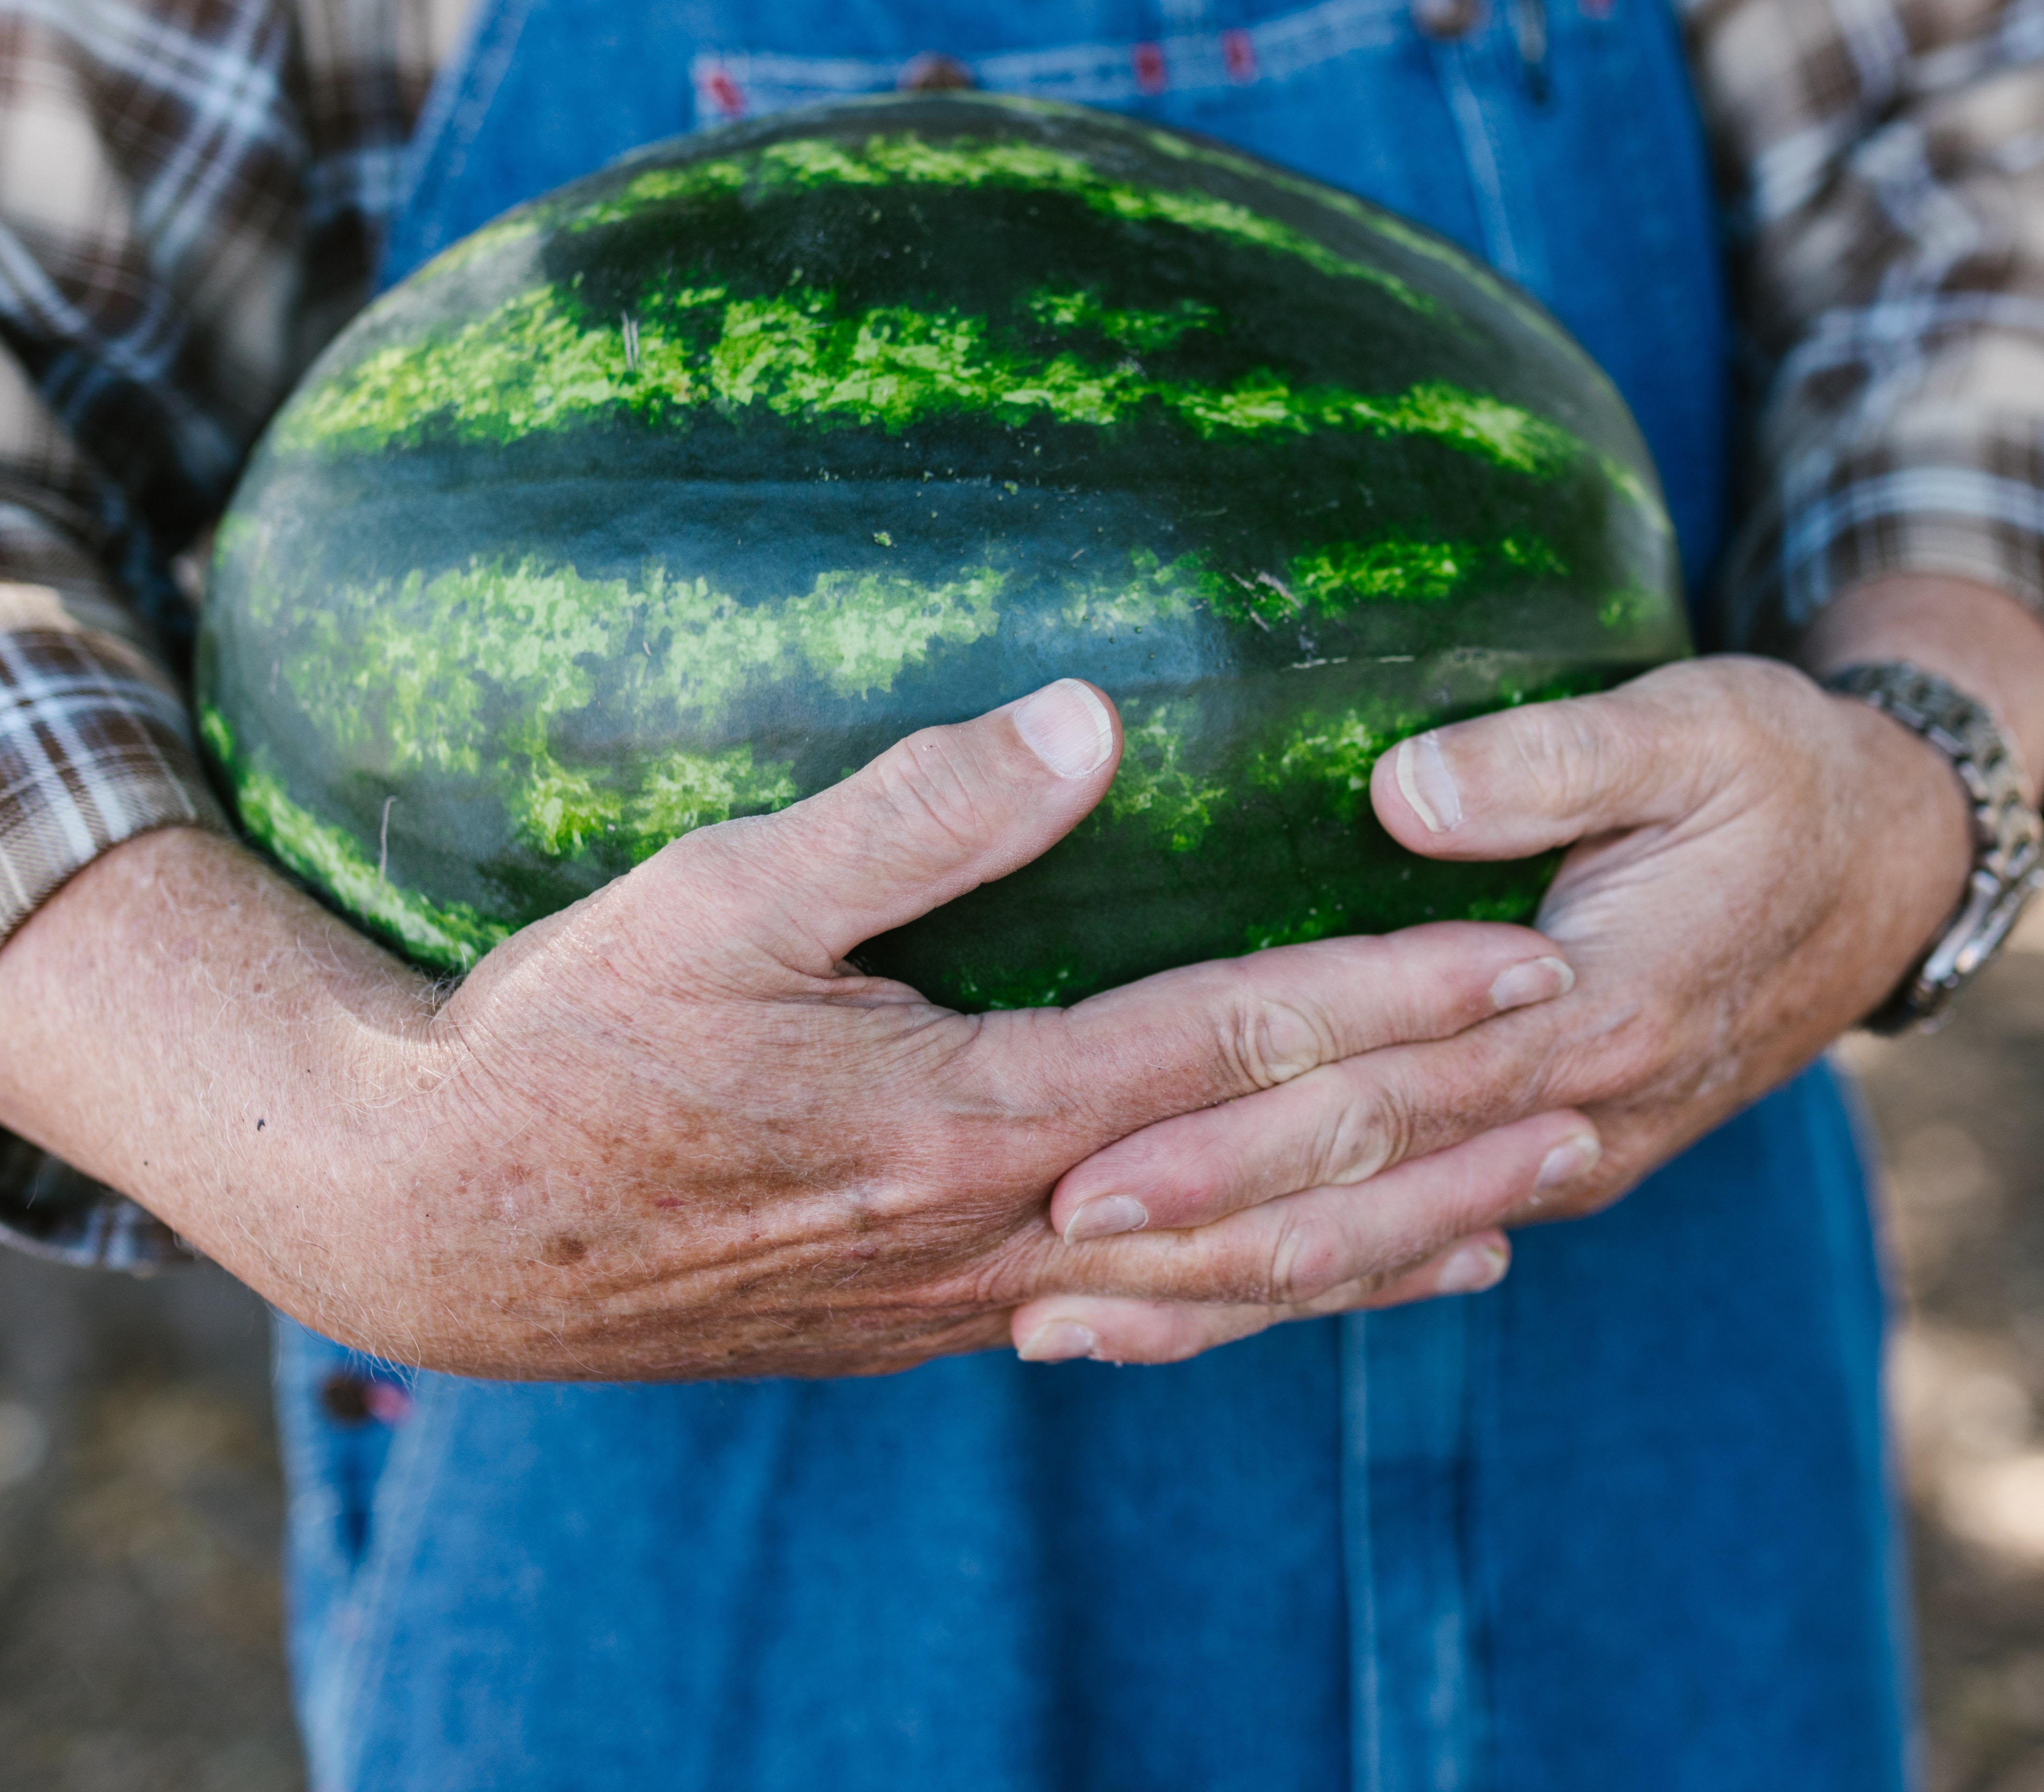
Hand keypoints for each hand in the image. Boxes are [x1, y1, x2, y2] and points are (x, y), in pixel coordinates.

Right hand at [0, 680, 1597, 1382]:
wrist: (442, 1229)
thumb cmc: (564, 1041)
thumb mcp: (713, 899)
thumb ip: (912, 815)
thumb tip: (1090, 720)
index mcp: (973, 1109)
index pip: (1238, 1051)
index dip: (1393, 1003)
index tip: (1527, 957)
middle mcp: (1004, 1225)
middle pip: (1275, 1184)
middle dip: (1448, 1127)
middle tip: (1601, 1077)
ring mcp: (976, 1294)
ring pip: (1234, 1283)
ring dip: (1390, 1238)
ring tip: (1530, 1201)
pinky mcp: (936, 1321)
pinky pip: (1148, 1323)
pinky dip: (1263, 1303)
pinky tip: (1326, 1283)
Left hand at [1014, 579, 2043, 1359]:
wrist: (1893, 871)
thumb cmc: (1779, 775)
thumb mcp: (1695, 725)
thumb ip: (1550, 760)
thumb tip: (1398, 789)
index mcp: (1595, 1009)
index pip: (1382, 1091)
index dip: (1234, 1132)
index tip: (1092, 1157)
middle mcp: (1577, 1117)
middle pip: (1358, 1195)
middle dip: (1195, 1237)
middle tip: (1035, 1263)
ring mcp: (1569, 1160)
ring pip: (1377, 1253)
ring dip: (1226, 1297)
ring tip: (1069, 1330)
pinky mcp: (1554, 1164)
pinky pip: (1412, 1245)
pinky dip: (1307, 1288)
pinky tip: (1198, 1315)